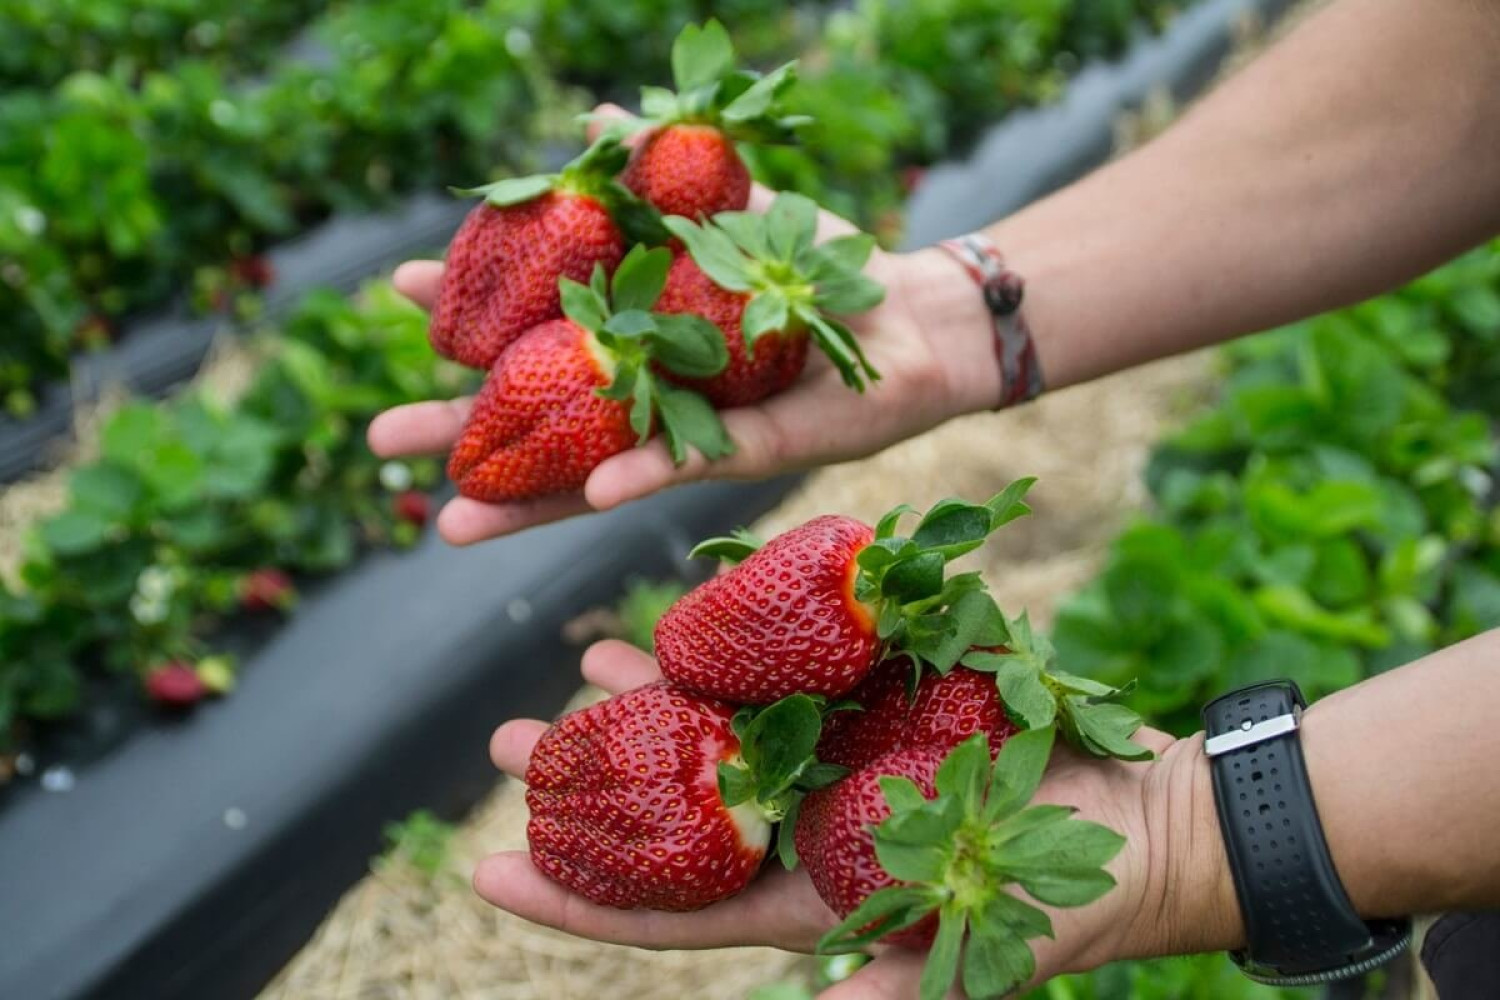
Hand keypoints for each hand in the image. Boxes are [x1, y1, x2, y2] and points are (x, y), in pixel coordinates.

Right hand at [367, 110, 1001, 545]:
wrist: (909, 312)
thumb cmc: (816, 259)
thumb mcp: (730, 202)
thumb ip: (661, 170)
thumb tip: (591, 114)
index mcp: (634, 334)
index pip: (534, 333)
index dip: (473, 321)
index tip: (402, 302)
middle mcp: (649, 391)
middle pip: (541, 418)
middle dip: (461, 427)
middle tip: (379, 442)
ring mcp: (692, 428)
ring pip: (591, 470)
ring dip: (522, 495)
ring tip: (447, 522)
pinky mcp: (748, 450)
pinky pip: (687, 466)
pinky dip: (640, 476)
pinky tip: (591, 490)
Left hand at [474, 640, 1235, 996]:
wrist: (1147, 828)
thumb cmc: (1064, 906)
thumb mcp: (976, 960)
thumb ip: (893, 986)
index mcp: (806, 899)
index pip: (666, 909)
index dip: (575, 897)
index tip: (487, 869)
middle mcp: (802, 829)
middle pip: (668, 813)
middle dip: (582, 786)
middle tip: (503, 743)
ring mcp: (834, 761)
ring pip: (716, 729)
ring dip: (643, 703)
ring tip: (572, 666)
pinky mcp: (875, 702)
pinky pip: (787, 667)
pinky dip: (733, 645)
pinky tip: (683, 615)